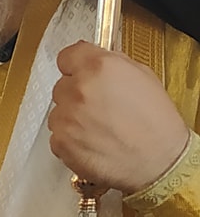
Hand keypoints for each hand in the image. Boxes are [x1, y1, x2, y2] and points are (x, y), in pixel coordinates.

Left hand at [48, 42, 190, 193]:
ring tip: (99, 128)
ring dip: (72, 118)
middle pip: (62, 86)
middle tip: (98, 107)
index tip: (78, 72)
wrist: (158, 160)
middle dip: (76, 94)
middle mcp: (79, 89)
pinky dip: (71, 139)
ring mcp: (66, 117)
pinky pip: (58, 136)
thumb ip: (112, 65)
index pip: (67, 56)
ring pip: (58, 112)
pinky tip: (93, 142)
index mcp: (99, 67)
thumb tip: (94, 62)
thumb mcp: (143, 76)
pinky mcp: (60, 142)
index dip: (74, 65)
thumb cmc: (155, 122)